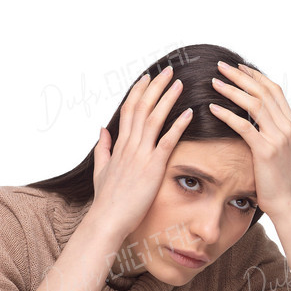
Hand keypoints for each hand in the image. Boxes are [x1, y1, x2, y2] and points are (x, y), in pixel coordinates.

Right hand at [91, 66, 192, 237]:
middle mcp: (129, 146)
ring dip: (167, 98)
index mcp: (119, 145)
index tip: (147, 78)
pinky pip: (167, 141)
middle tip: (168, 70)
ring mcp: (140, 155)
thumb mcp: (101, 170)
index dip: (139, 92)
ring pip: (154, 118)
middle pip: (142, 107)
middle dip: (155, 86)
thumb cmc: (106, 200)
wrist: (107, 219)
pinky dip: (178, 125)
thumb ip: (103, 148)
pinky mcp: (152, 168)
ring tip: (179, 83)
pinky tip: (190, 113)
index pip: (129, 110)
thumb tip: (102, 130)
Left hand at [209, 61, 290, 220]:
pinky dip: (227, 114)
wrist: (289, 202)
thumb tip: (267, 122)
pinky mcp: (265, 151)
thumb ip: (278, 133)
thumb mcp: (286, 151)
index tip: (239, 67)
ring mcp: (278, 138)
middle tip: (221, 66)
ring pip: (254, 104)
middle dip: (241, 76)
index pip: (274, 91)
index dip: (256, 76)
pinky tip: (213, 108)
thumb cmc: (283, 180)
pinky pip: (243, 126)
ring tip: (214, 82)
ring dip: (232, 90)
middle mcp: (287, 127)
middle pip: (263, 92)